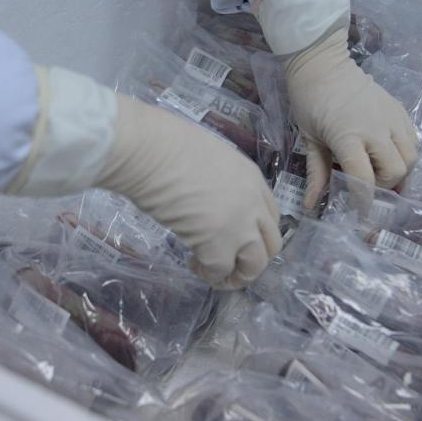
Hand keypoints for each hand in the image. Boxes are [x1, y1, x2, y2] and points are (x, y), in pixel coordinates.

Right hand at [6, 66, 280, 288]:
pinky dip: (210, 275)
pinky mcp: (217, 245)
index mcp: (252, 178)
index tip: (237, 237)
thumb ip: (218, 180)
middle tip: (229, 262)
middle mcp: (253, 204)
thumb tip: (205, 195)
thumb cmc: (166, 145)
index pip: (270, 215)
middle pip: (271, 244)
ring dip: (237, 275)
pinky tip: (194, 265)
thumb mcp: (208, 157)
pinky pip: (221, 271)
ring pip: (255, 265)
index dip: (257, 232)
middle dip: (253, 258)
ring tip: (215, 273)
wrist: (150, 152)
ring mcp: (239, 226)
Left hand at [254, 0, 417, 207]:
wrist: (323, 65)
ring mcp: (391, 117)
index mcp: (347, 136)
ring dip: (400, 171)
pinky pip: (413, 139)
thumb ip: (317, 173)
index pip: (365, 178)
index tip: (361, 211)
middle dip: (385, 185)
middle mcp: (375, 128)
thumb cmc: (310, 103)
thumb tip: (312, 205)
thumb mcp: (310, 140)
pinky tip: (389, 155)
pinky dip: (405, 153)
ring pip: (411, 156)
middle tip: (370, 186)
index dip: (365, 199)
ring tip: (382, 172)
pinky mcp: (399, 109)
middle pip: (396, 170)